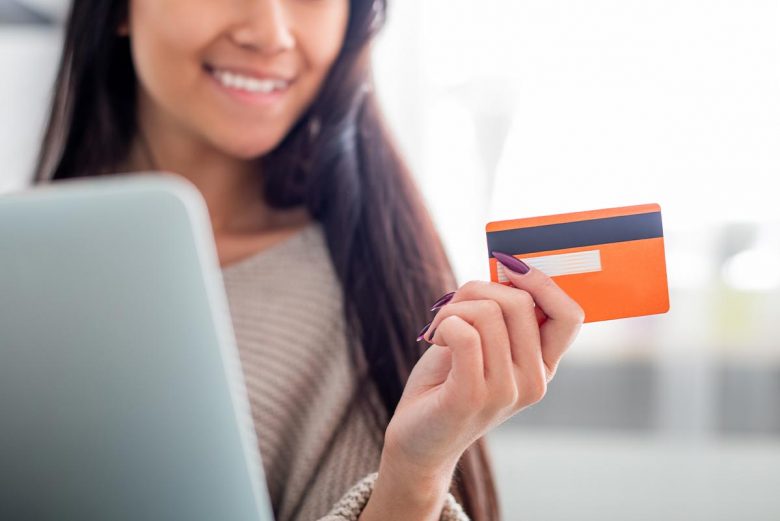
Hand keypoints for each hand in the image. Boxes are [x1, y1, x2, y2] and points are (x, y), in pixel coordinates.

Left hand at [384, 252, 584, 476]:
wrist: (418, 439)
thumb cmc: (447, 383)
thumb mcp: (482, 343)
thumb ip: (499, 313)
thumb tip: (507, 267)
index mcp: (542, 366)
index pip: (570, 316)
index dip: (542, 282)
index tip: (508, 267)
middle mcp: (533, 381)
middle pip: (520, 303)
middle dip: (478, 290)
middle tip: (452, 307)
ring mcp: (506, 392)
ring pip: (488, 313)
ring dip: (453, 309)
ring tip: (439, 328)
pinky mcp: (472, 396)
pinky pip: (464, 333)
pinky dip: (443, 324)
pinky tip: (434, 339)